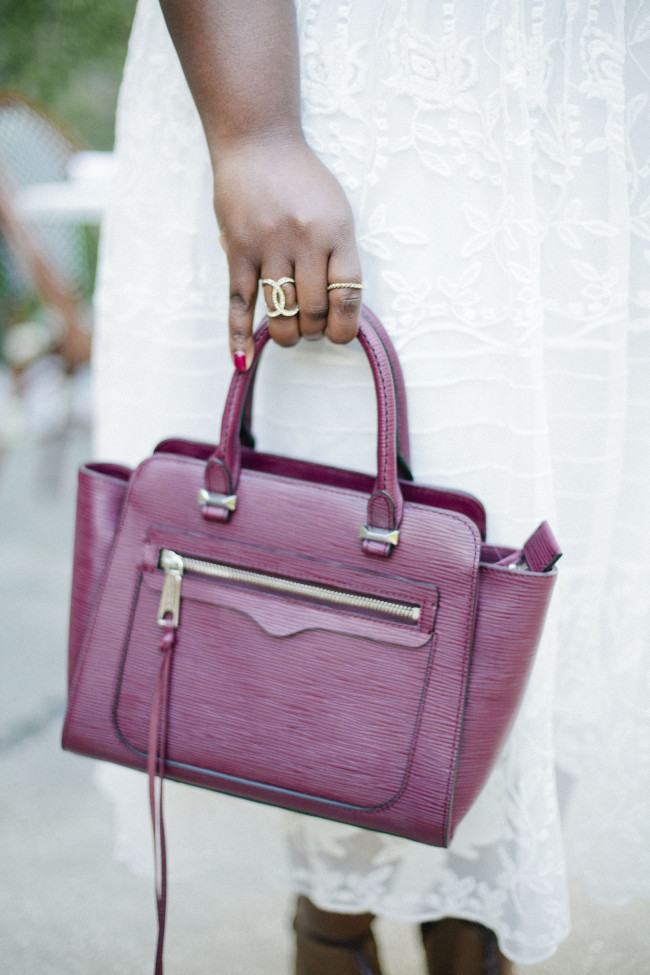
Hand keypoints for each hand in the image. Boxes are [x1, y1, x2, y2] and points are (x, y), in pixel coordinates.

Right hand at [212, 132, 361, 368]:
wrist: (258, 141)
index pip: (348, 296)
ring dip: (287, 334)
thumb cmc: (303, 181)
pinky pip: (239, 303)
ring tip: (289, 333)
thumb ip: (337, 257)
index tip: (340, 334)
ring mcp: (268, 245)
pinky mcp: (238, 250)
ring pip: (280, 312)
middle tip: (312, 327)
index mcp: (337, 231)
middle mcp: (304, 239)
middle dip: (314, 330)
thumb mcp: (336, 211)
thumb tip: (338, 311)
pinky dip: (240, 336)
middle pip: (313, 310)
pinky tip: (243, 360)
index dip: (345, 327)